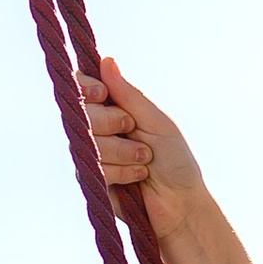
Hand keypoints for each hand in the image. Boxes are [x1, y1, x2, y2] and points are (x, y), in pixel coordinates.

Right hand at [76, 59, 209, 246]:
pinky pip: (95, 167)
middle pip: (81, 111)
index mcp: (111, 108)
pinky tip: (137, 177)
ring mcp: (91, 153)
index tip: (103, 94)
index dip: (86, 88)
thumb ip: (129, 94)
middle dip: (112, 121)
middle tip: (134, 131)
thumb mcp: (156, 121)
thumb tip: (106, 60)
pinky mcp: (91, 179)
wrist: (181, 204)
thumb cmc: (175, 161)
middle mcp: (96, 128)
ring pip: (88, 140)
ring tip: (145, 160)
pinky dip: (122, 171)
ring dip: (123, 151)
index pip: (81, 87)